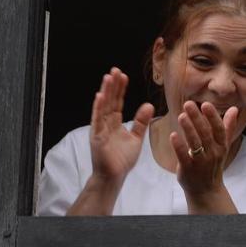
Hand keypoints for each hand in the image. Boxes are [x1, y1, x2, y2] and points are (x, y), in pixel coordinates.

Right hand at [88, 67, 154, 184]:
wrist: (114, 176)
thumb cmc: (122, 159)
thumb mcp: (136, 137)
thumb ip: (141, 122)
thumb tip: (149, 104)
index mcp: (114, 123)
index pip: (117, 102)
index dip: (120, 89)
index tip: (123, 76)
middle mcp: (105, 124)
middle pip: (109, 101)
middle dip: (112, 86)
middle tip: (115, 70)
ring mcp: (100, 129)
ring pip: (102, 107)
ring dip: (105, 92)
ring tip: (108, 77)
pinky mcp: (96, 137)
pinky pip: (97, 120)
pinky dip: (98, 108)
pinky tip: (99, 96)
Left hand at [172, 101, 239, 213]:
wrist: (206, 190)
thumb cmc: (213, 165)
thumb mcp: (222, 146)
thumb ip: (227, 127)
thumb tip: (234, 109)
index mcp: (221, 146)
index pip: (218, 129)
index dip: (212, 117)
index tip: (205, 104)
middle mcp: (213, 153)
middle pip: (205, 134)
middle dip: (197, 118)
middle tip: (188, 104)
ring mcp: (200, 162)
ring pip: (195, 143)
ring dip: (188, 129)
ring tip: (181, 116)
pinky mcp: (188, 169)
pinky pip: (183, 156)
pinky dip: (179, 146)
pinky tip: (172, 135)